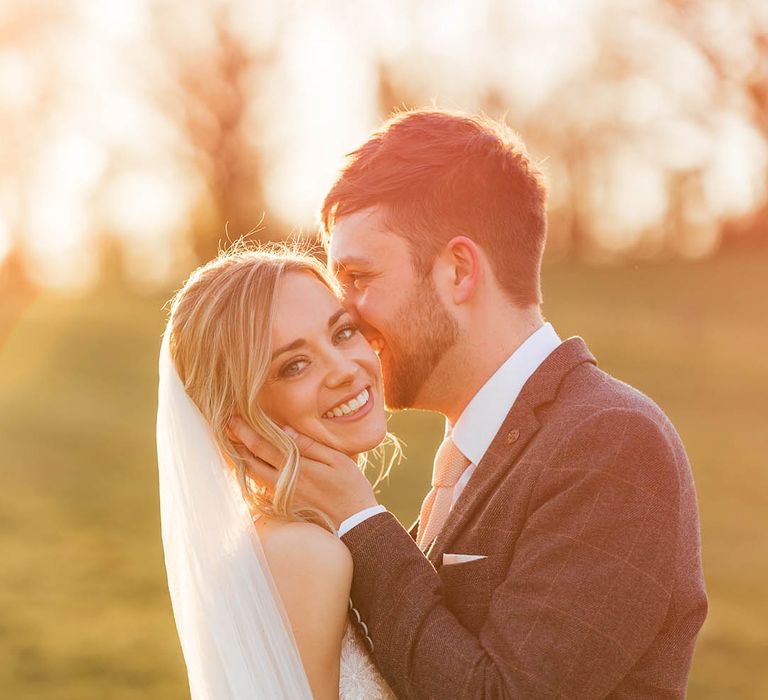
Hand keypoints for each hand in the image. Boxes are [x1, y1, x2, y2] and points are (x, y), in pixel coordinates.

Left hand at [228, 417, 377, 527]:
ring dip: (241, 458)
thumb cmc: (350, 488)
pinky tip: (249, 464)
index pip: (264, 446)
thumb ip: (310, 445)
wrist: (355, 524)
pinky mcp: (285, 504)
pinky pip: (261, 486)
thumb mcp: (337, 460)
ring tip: (232, 443)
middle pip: (252, 461)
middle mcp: (284, 483)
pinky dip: (252, 472)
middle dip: (236, 443)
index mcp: (297, 468)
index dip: (246, 431)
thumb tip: (286, 430)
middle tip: (225, 427)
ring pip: (254, 475)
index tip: (232, 418)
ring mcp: (283, 496)